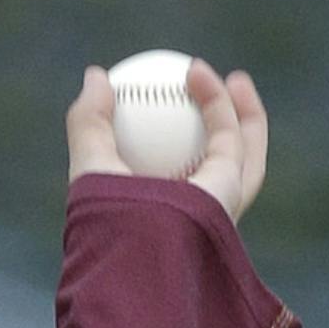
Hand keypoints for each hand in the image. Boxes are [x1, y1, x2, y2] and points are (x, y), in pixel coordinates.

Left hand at [66, 59, 269, 224]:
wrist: (135, 255)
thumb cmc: (107, 222)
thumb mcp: (89, 168)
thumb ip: (89, 124)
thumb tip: (95, 74)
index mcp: (161, 220)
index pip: (173, 177)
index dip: (173, 141)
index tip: (161, 103)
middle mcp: (192, 219)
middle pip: (218, 168)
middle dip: (223, 129)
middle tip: (203, 89)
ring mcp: (217, 208)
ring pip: (240, 151)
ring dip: (238, 111)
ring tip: (224, 75)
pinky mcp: (231, 191)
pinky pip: (230, 136)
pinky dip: (218, 100)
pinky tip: (199, 72)